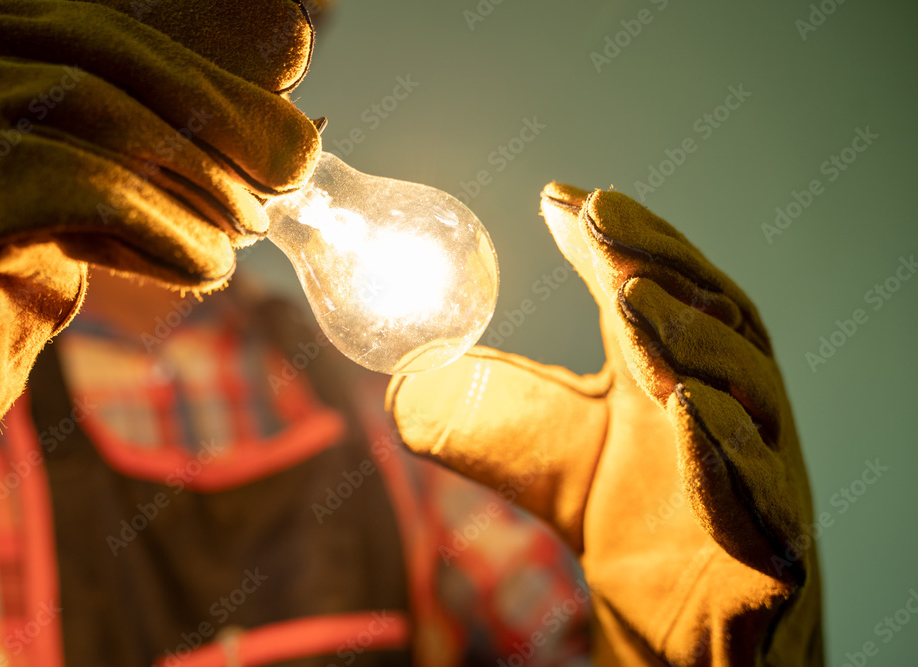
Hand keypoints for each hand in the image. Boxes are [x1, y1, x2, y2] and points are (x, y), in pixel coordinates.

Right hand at [0, 0, 316, 448]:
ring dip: (198, 184)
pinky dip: (160, 228)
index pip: (118, 31)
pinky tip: (204, 266)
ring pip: (95, 115)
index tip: (297, 145)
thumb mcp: (90, 168)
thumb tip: (289, 42)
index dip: (220, 83)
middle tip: (286, 184)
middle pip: (108, 61)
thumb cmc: (15, 248)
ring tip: (246, 234)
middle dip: (219, 124)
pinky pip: (70, 187)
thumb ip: (162, 112)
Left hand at [386, 184, 821, 664]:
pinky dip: (728, 451)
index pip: (658, 292)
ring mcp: (762, 471)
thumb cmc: (620, 519)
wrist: (672, 622)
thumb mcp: (537, 456)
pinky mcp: (774, 546)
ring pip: (745, 394)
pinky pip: (759, 495)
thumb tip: (403, 378)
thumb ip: (480, 413)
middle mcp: (729, 404)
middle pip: (714, 318)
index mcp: (673, 370)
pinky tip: (689, 407)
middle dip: (659, 264)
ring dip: (691, 339)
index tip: (562, 199)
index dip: (620, 241)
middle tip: (601, 223)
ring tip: (635, 297)